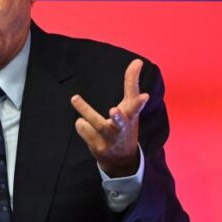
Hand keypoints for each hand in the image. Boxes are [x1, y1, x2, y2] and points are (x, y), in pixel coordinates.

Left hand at [71, 59, 149, 176]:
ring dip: (85, 110)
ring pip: (95, 123)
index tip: (146, 96)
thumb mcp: (130, 105)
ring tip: (75, 98)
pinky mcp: (98, 147)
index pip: (136, 107)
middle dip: (118, 117)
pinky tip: (85, 126)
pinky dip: (81, 124)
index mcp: (131, 116)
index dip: (140, 102)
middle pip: (120, 121)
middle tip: (114, 111)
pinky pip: (83, 128)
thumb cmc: (126, 125)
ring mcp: (110, 139)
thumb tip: (137, 61)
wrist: (122, 160)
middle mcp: (122, 128)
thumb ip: (131, 83)